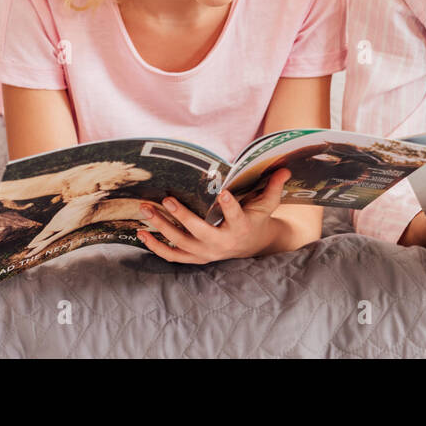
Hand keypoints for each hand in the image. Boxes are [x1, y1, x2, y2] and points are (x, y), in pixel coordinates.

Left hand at [136, 168, 292, 262]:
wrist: (250, 246)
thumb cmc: (256, 218)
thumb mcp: (267, 204)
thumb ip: (273, 186)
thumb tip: (285, 168)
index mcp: (241, 228)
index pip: (236, 216)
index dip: (229, 206)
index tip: (222, 192)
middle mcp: (222, 244)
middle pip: (199, 231)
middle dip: (182, 216)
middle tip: (166, 199)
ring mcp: (206, 253)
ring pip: (181, 243)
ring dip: (161, 227)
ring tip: (146, 209)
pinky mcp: (194, 258)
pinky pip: (172, 255)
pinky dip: (155, 246)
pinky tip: (140, 232)